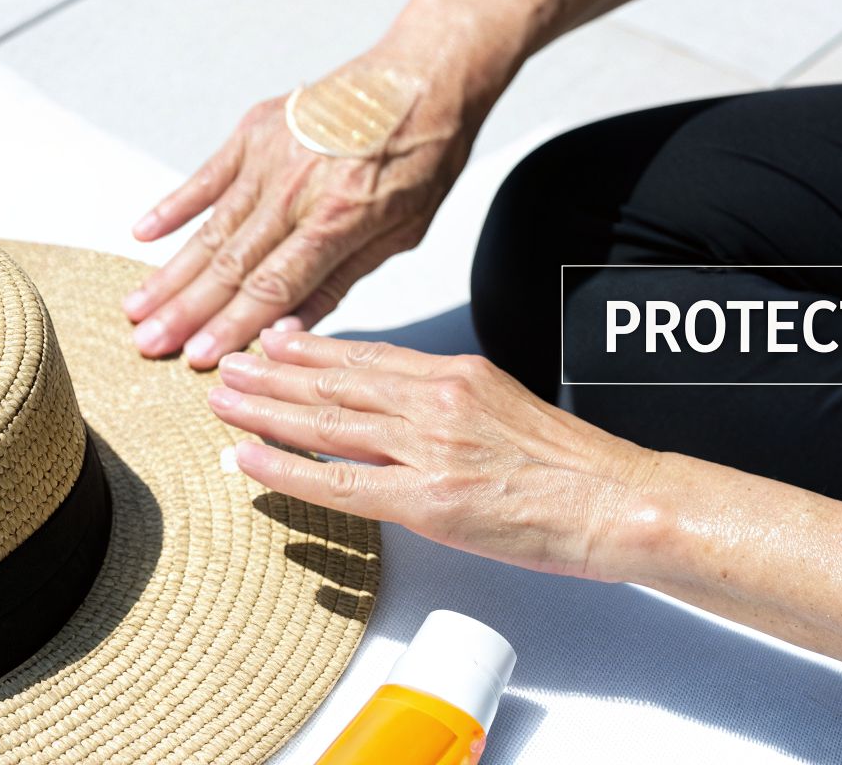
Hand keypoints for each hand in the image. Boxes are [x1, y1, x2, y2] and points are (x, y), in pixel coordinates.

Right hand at [125, 0, 508, 367]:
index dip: (232, 324)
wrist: (425, 75)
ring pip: (212, 226)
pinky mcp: (257, 128)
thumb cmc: (423, 159)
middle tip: (146, 346)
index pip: (274, 285)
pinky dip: (175, 205)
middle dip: (186, 311)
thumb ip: (340, 280)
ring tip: (136, 308)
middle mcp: (298, 186)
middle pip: (232, 262)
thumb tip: (284, 328)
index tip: (197, 357)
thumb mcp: (403, 231)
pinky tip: (143, 235)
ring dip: (171, 272)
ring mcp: (272, 154)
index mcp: (340, 217)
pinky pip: (208, 174)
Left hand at [209, 330, 660, 580]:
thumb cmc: (577, 468)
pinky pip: (340, 484)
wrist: (617, 499)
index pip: (371, 357)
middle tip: (230, 365)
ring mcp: (428, 449)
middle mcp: (436, 401)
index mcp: (459, 375)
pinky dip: (287, 470)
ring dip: (265, 411)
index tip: (278, 340)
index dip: (315, 349)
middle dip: (273, 374)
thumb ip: (459, 404)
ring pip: (327, 423)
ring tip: (224, 399)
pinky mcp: (428, 500)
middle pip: (336, 383)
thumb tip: (418, 412)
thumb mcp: (512, 408)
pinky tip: (250, 462)